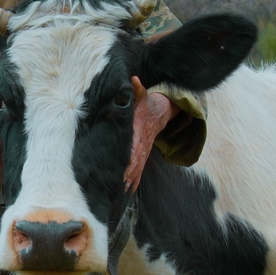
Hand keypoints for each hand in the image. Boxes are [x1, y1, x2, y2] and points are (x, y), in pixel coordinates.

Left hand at [124, 78, 173, 192]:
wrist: (159, 113)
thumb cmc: (146, 104)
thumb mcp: (142, 95)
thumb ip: (137, 89)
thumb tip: (133, 80)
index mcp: (140, 134)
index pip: (134, 150)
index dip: (130, 161)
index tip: (123, 171)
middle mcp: (142, 146)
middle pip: (134, 165)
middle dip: (126, 177)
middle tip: (116, 188)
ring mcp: (143, 153)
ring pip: (136, 171)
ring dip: (128, 183)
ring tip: (118, 194)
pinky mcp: (141, 156)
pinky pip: (138, 172)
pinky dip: (132, 183)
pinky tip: (125, 193)